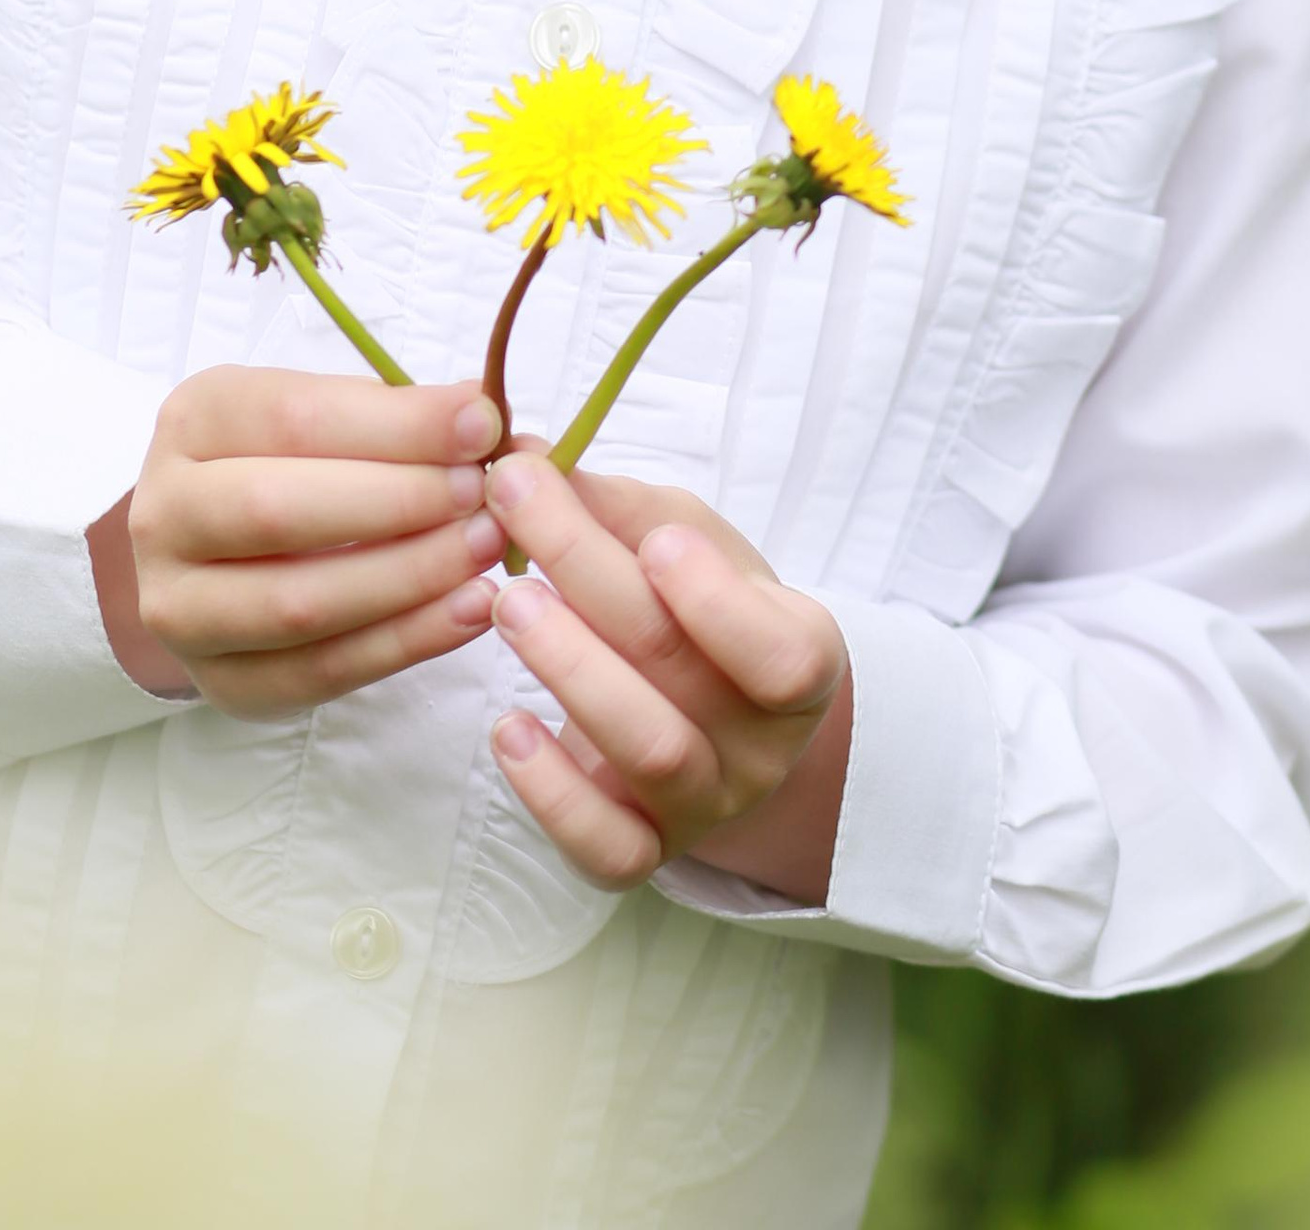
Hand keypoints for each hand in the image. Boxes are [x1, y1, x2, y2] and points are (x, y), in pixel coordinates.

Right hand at [95, 370, 504, 718]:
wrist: (207, 555)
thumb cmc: (284, 465)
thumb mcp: (320, 414)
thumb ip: (394, 416)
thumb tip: (488, 422)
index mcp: (193, 421)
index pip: (293, 418)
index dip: (396, 424)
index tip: (481, 424)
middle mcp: (166, 514)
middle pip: (279, 511)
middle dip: (398, 501)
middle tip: (482, 494)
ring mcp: (183, 609)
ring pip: (300, 602)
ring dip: (409, 576)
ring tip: (485, 548)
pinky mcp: (224, 682)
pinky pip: (322, 671)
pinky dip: (407, 641)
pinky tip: (468, 609)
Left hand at [481, 450, 849, 897]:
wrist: (714, 720)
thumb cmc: (697, 608)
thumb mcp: (683, 540)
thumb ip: (617, 505)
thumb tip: (528, 457)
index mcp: (801, 657)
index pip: (782, 652)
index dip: (719, 603)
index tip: (656, 540)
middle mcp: (762, 743)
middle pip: (682, 670)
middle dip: (590, 574)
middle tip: (518, 505)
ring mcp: (706, 805)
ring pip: (650, 752)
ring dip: (571, 668)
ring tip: (508, 603)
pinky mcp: (643, 852)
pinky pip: (606, 848)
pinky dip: (552, 793)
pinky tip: (508, 728)